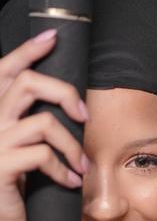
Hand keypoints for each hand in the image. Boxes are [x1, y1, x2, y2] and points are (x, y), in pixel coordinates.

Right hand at [0, 29, 89, 220]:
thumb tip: (67, 102)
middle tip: (83, 115)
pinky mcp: (2, 166)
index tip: (52, 37)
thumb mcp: (18, 145)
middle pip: (28, 82)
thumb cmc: (12, 183)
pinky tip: (70, 181)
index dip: (27, 50)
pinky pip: (43, 155)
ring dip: (72, 144)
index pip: (5, 69)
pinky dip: (64, 169)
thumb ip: (29, 120)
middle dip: (64, 93)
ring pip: (44, 122)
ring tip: (82, 164)